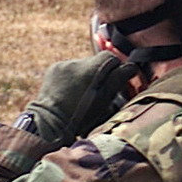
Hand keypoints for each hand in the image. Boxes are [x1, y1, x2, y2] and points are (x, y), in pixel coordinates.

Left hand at [21, 53, 137, 144]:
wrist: (49, 124)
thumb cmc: (80, 118)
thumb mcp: (103, 102)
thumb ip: (117, 81)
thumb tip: (131, 67)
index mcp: (91, 70)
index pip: (110, 57)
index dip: (116, 68)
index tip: (116, 81)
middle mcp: (77, 63)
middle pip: (96, 62)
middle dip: (101, 74)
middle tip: (99, 92)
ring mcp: (64, 65)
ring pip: (83, 66)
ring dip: (86, 76)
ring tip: (83, 95)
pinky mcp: (54, 69)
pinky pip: (69, 69)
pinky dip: (73, 78)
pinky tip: (71, 93)